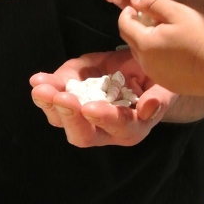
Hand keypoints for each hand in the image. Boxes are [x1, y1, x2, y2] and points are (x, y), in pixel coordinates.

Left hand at [30, 50, 174, 146]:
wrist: (142, 69)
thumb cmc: (156, 80)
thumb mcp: (165, 85)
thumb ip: (160, 97)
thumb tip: (148, 107)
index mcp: (132, 127)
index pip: (119, 127)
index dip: (105, 118)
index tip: (90, 108)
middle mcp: (105, 130)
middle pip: (83, 135)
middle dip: (70, 117)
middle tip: (61, 98)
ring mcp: (84, 117)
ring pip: (62, 120)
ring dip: (50, 105)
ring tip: (41, 88)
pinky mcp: (71, 100)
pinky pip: (54, 101)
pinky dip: (46, 89)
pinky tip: (38, 80)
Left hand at [118, 0, 203, 96]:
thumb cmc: (201, 37)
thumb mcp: (178, 12)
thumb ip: (153, 3)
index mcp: (144, 43)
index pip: (123, 25)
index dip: (128, 12)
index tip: (138, 6)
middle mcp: (144, 62)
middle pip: (131, 40)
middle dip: (137, 27)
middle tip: (155, 18)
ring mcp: (155, 75)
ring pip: (142, 54)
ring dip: (148, 42)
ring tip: (168, 34)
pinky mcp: (166, 83)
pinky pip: (154, 66)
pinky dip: (158, 56)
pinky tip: (176, 51)